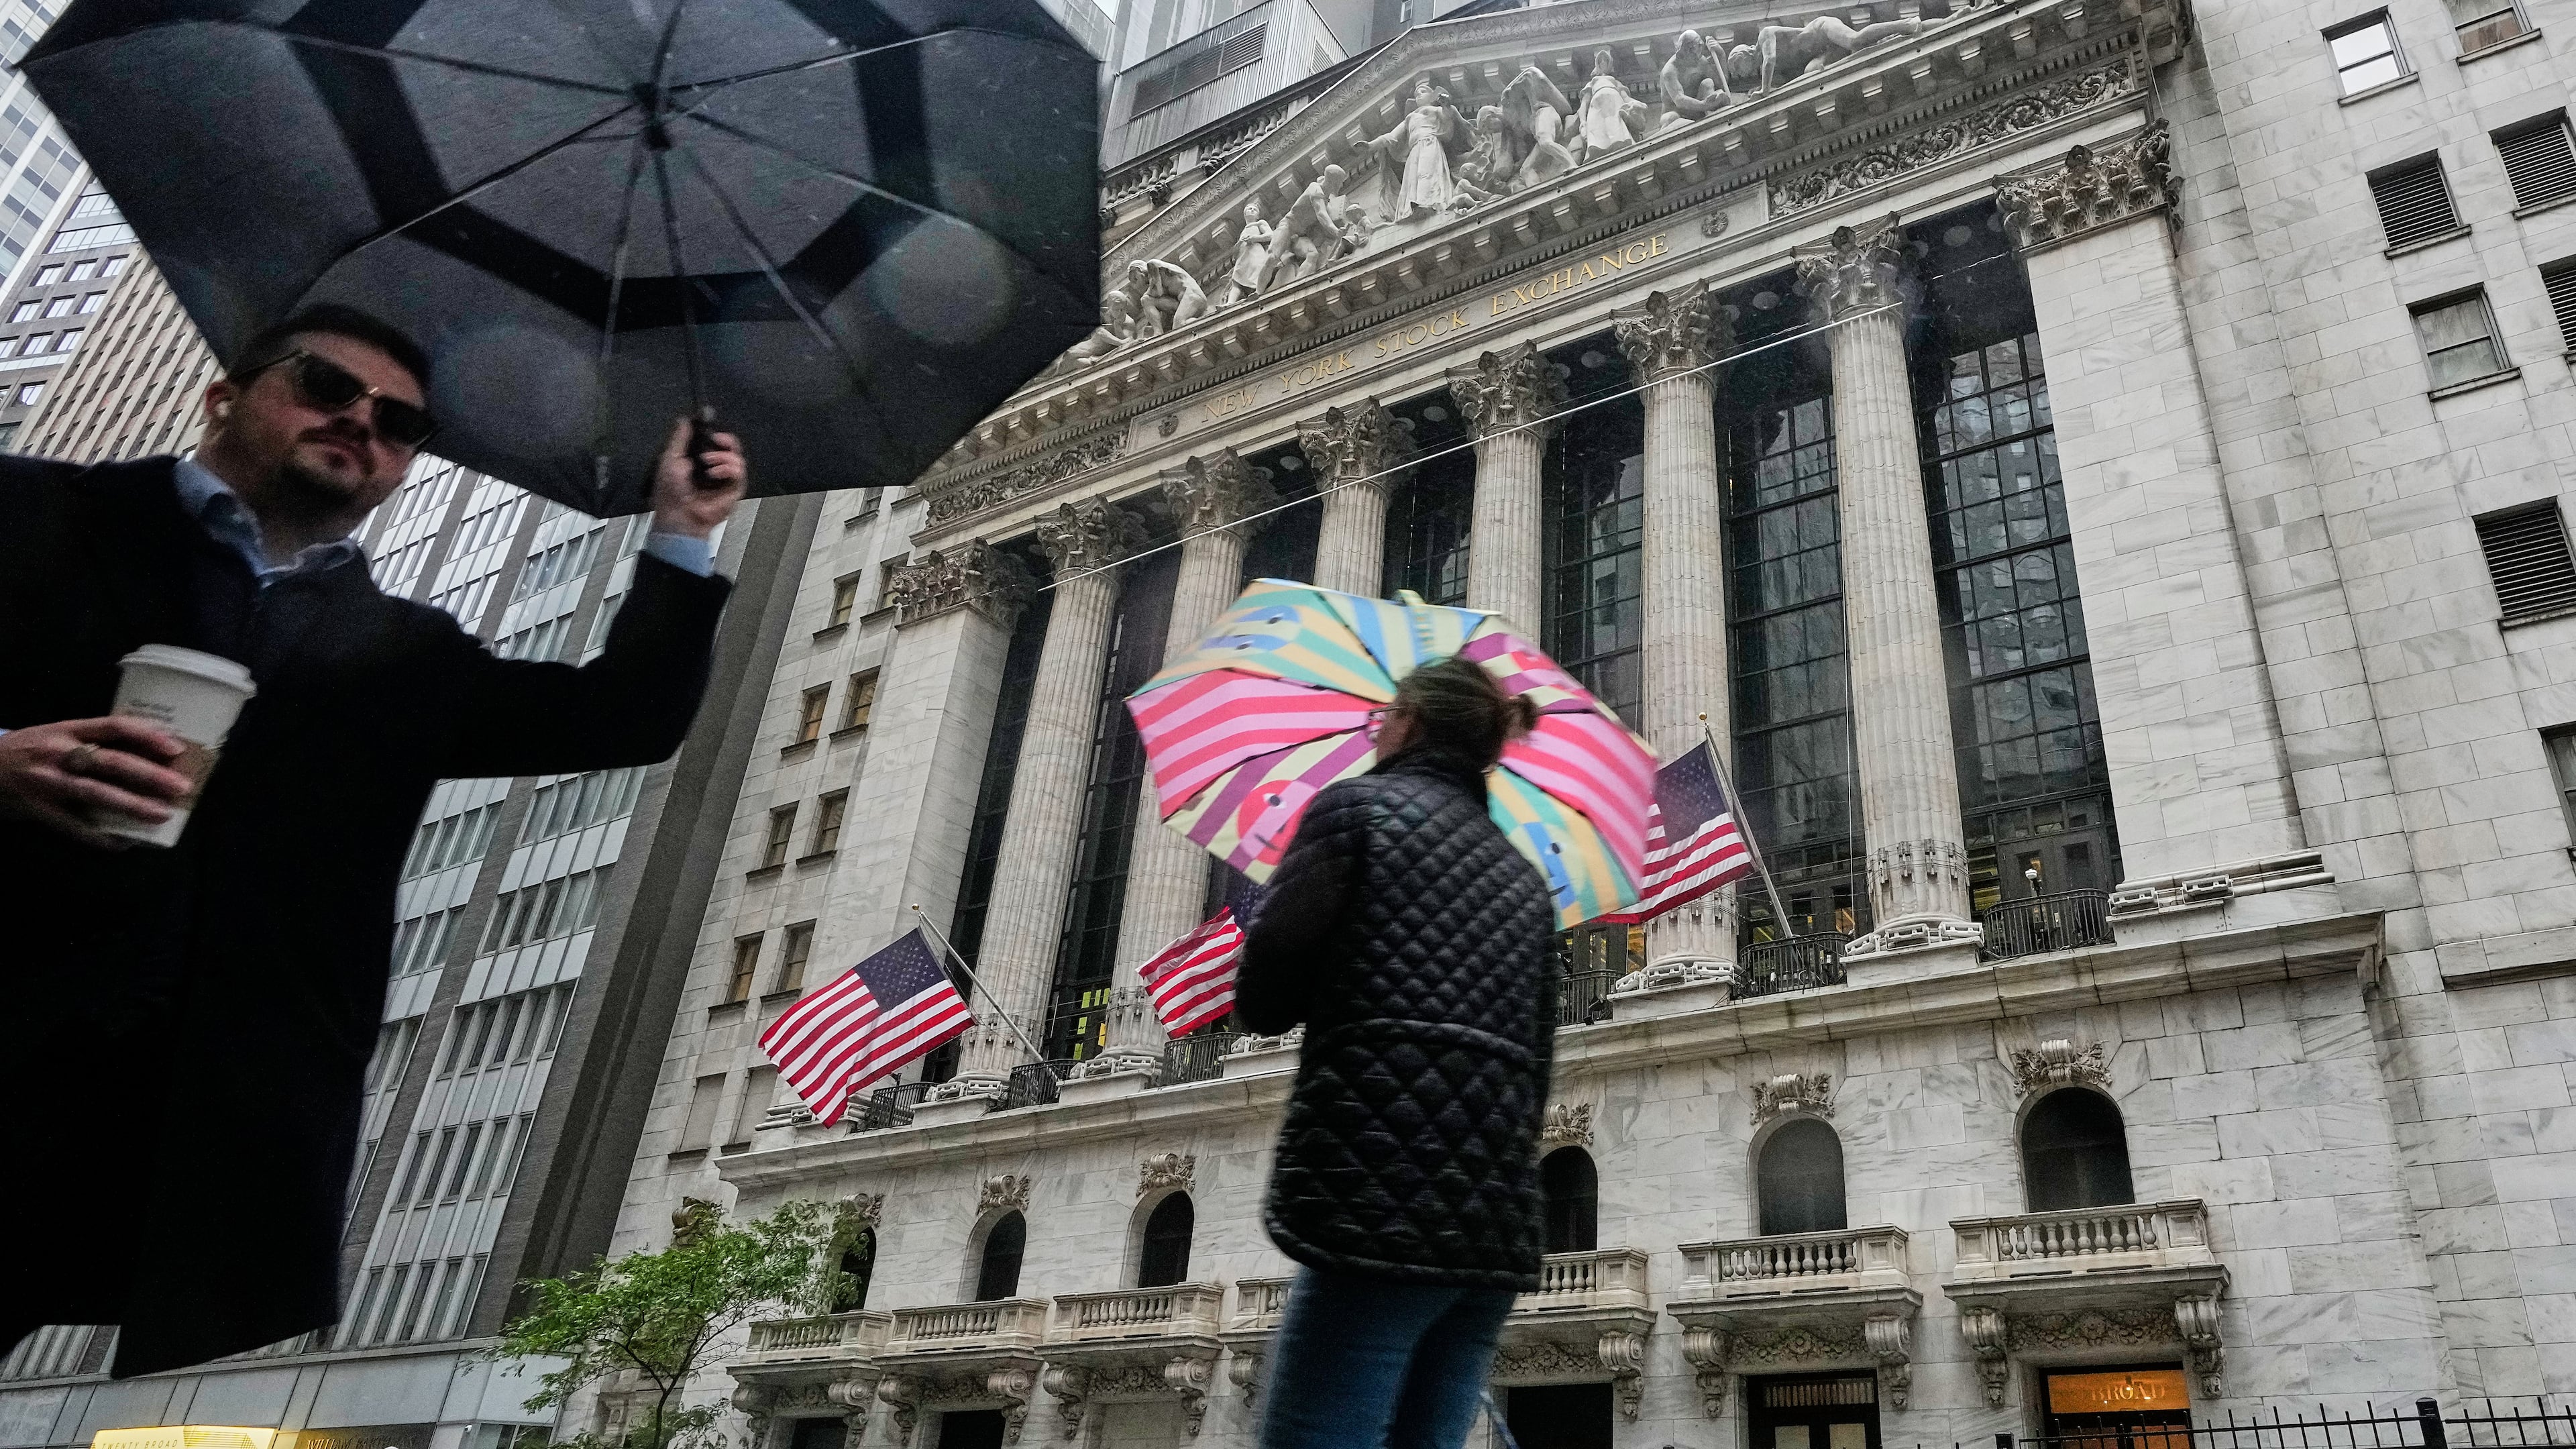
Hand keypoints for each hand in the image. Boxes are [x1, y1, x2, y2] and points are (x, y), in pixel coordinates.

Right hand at [0, 716, 192, 845]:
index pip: (114, 726)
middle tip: (181, 787)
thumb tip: (146, 755)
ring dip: (132, 805)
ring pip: (96, 794)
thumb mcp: (56, 735)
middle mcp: (58, 753)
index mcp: (66, 729)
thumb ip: (92, 741)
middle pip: (110, 762)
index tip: (177, 747)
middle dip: (150, 775)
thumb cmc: (28, 750)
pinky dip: (101, 836)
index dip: (147, 735)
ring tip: (162, 814)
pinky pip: (75, 826)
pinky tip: (125, 843)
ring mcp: (47, 782)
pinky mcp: (38, 809)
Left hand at [650, 415, 747, 537]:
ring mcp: (726, 479)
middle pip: (731, 446)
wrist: (678, 515)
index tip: (710, 420)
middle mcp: (715, 467)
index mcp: (699, 460)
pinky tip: (714, 472)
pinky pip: (740, 472)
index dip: (715, 431)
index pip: (714, 441)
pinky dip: (728, 468)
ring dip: (723, 456)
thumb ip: (679, 439)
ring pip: (737, 457)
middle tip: (717, 438)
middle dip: (726, 439)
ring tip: (708, 462)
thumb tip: (685, 419)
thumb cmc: (670, 490)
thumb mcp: (670, 459)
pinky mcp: (735, 490)